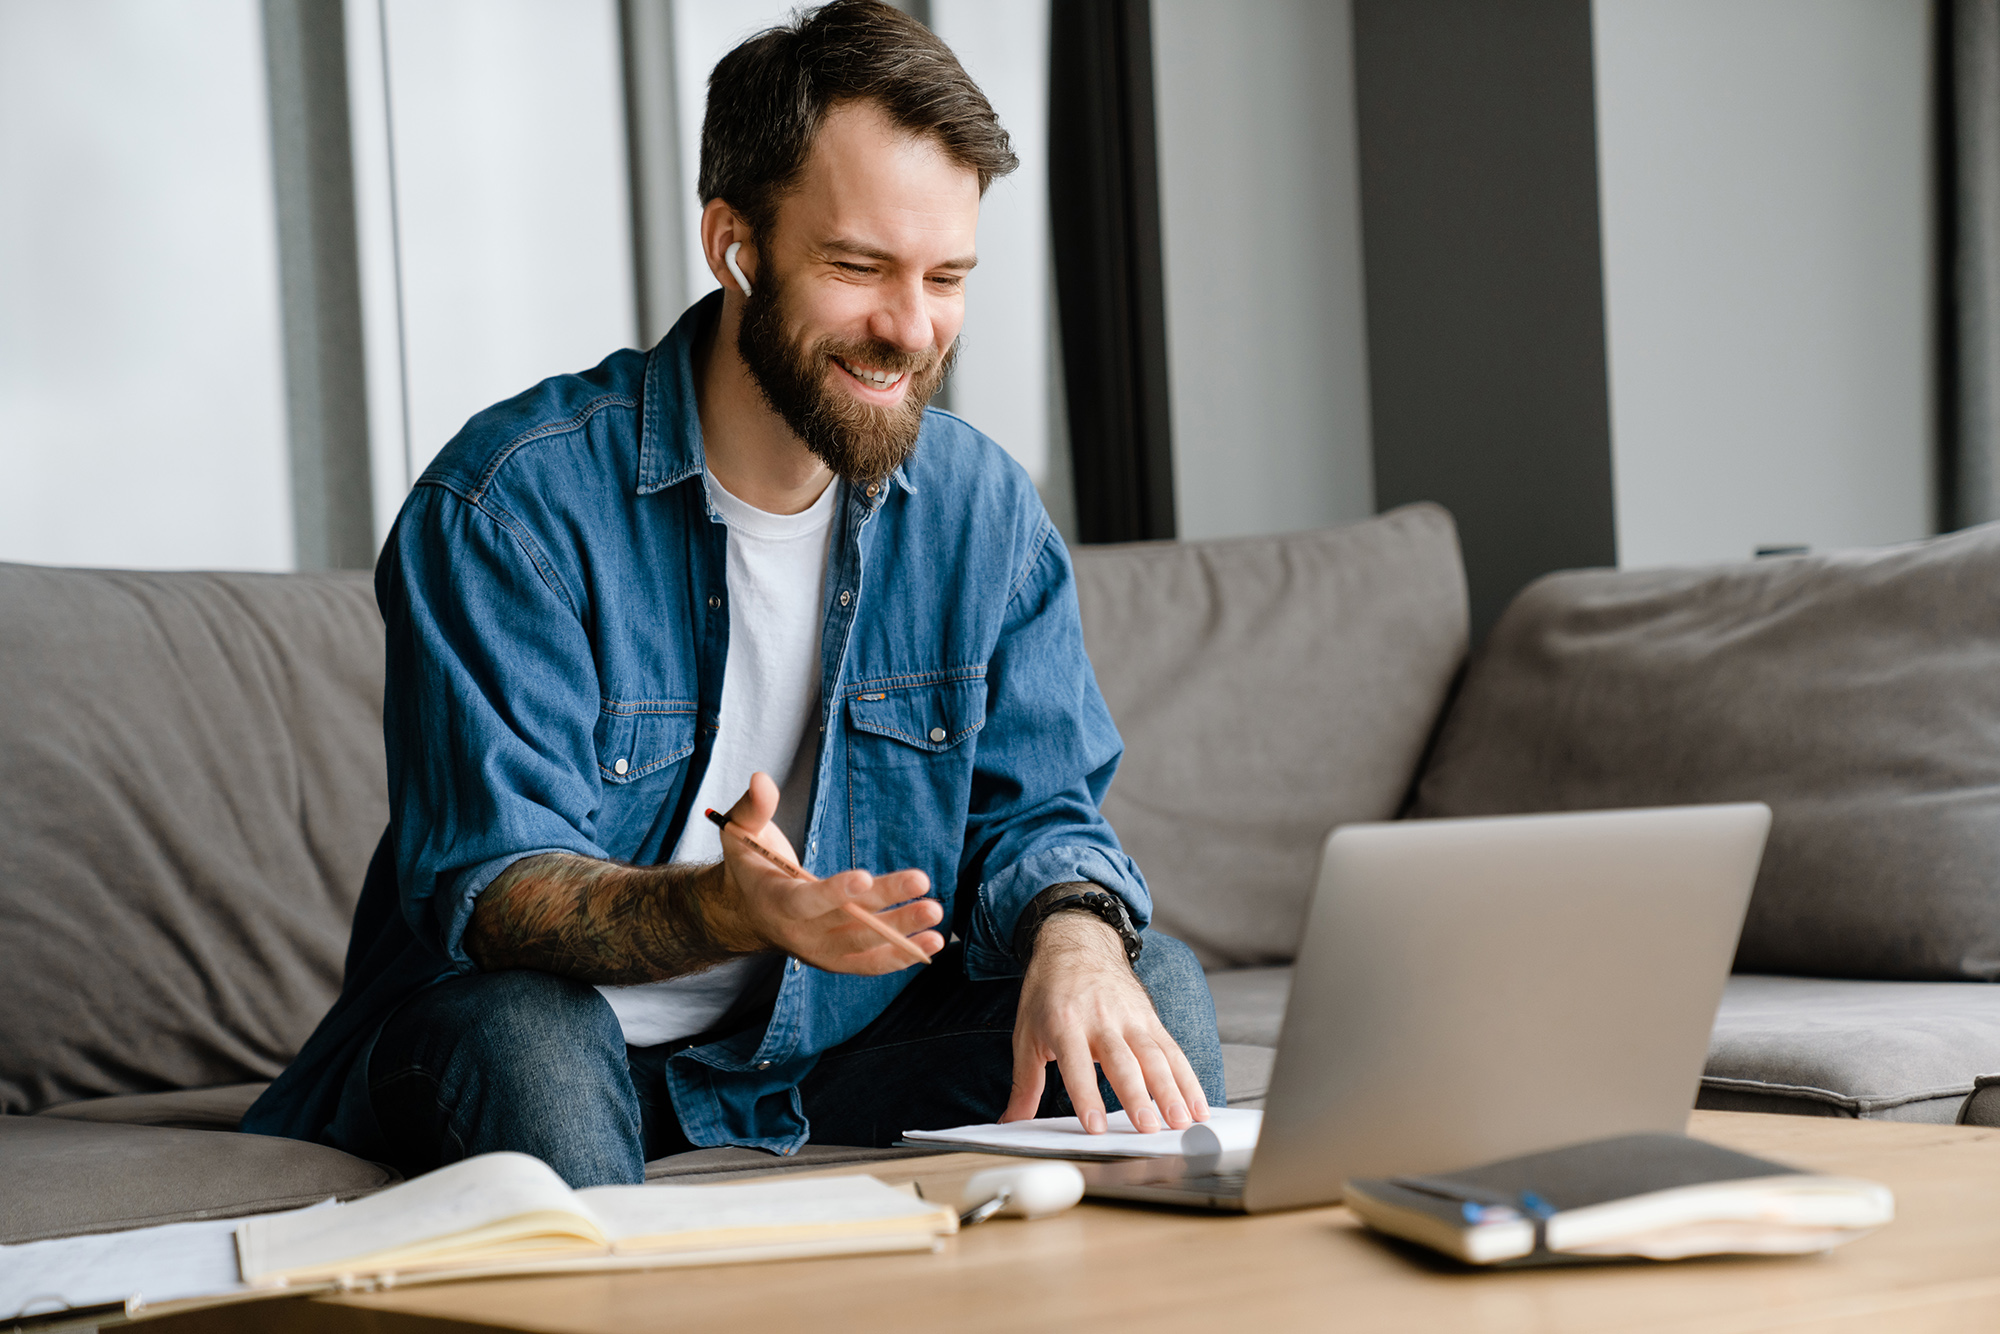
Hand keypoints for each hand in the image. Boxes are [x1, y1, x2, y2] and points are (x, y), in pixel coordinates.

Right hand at [706, 772, 943, 974]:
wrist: (747, 914)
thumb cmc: (751, 866)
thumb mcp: (741, 832)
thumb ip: (753, 807)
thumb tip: (762, 778)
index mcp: (775, 901)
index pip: (805, 901)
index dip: (834, 892)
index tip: (864, 877)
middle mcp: (798, 933)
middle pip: (846, 921)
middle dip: (886, 903)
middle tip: (922, 882)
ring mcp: (820, 952)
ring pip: (864, 944)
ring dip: (902, 931)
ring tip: (935, 912)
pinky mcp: (837, 961)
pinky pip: (871, 964)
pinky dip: (902, 956)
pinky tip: (934, 942)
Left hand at [1000, 912, 1210, 1133]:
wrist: (1077, 943)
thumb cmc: (1048, 993)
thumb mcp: (1026, 1034)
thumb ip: (1024, 1084)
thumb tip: (1010, 1123)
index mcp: (1065, 1024)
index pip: (1076, 1065)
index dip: (1086, 1096)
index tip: (1096, 1127)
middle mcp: (1100, 1020)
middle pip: (1122, 1062)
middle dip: (1137, 1096)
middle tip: (1149, 1128)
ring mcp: (1130, 1018)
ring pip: (1154, 1056)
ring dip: (1170, 1091)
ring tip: (1181, 1121)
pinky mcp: (1150, 1019)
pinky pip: (1172, 1050)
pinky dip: (1187, 1079)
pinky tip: (1197, 1105)